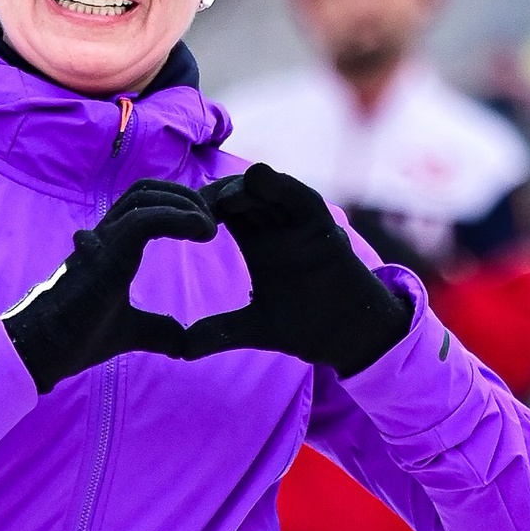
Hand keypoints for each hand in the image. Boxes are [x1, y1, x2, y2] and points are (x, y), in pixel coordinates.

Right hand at [5, 179, 218, 391]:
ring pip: (145, 196)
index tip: (209, 222)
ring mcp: (102, 241)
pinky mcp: (105, 253)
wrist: (44, 351)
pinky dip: (177, 217)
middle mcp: (104, 235)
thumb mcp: (131, 332)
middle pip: (146, 190)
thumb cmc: (77, 337)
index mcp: (110, 246)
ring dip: (185, 203)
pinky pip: (144, 219)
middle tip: (214, 219)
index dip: (179, 204)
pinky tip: (203, 231)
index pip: (145, 205)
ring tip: (209, 226)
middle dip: (185, 196)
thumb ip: (157, 329)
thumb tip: (182, 342)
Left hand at [191, 161, 410, 376]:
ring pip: (271, 192)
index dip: (203, 208)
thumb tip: (181, 351)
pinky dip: (283, 187)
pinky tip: (261, 179)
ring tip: (225, 194)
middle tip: (198, 201)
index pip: (226, 212)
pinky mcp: (324, 227)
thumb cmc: (307, 326)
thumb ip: (220, 332)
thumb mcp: (254, 328)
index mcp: (258, 243)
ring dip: (247, 187)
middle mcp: (278, 228)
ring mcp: (300, 225)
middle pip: (244, 195)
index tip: (180, 216)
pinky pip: (302, 199)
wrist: (348, 336)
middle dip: (220, 194)